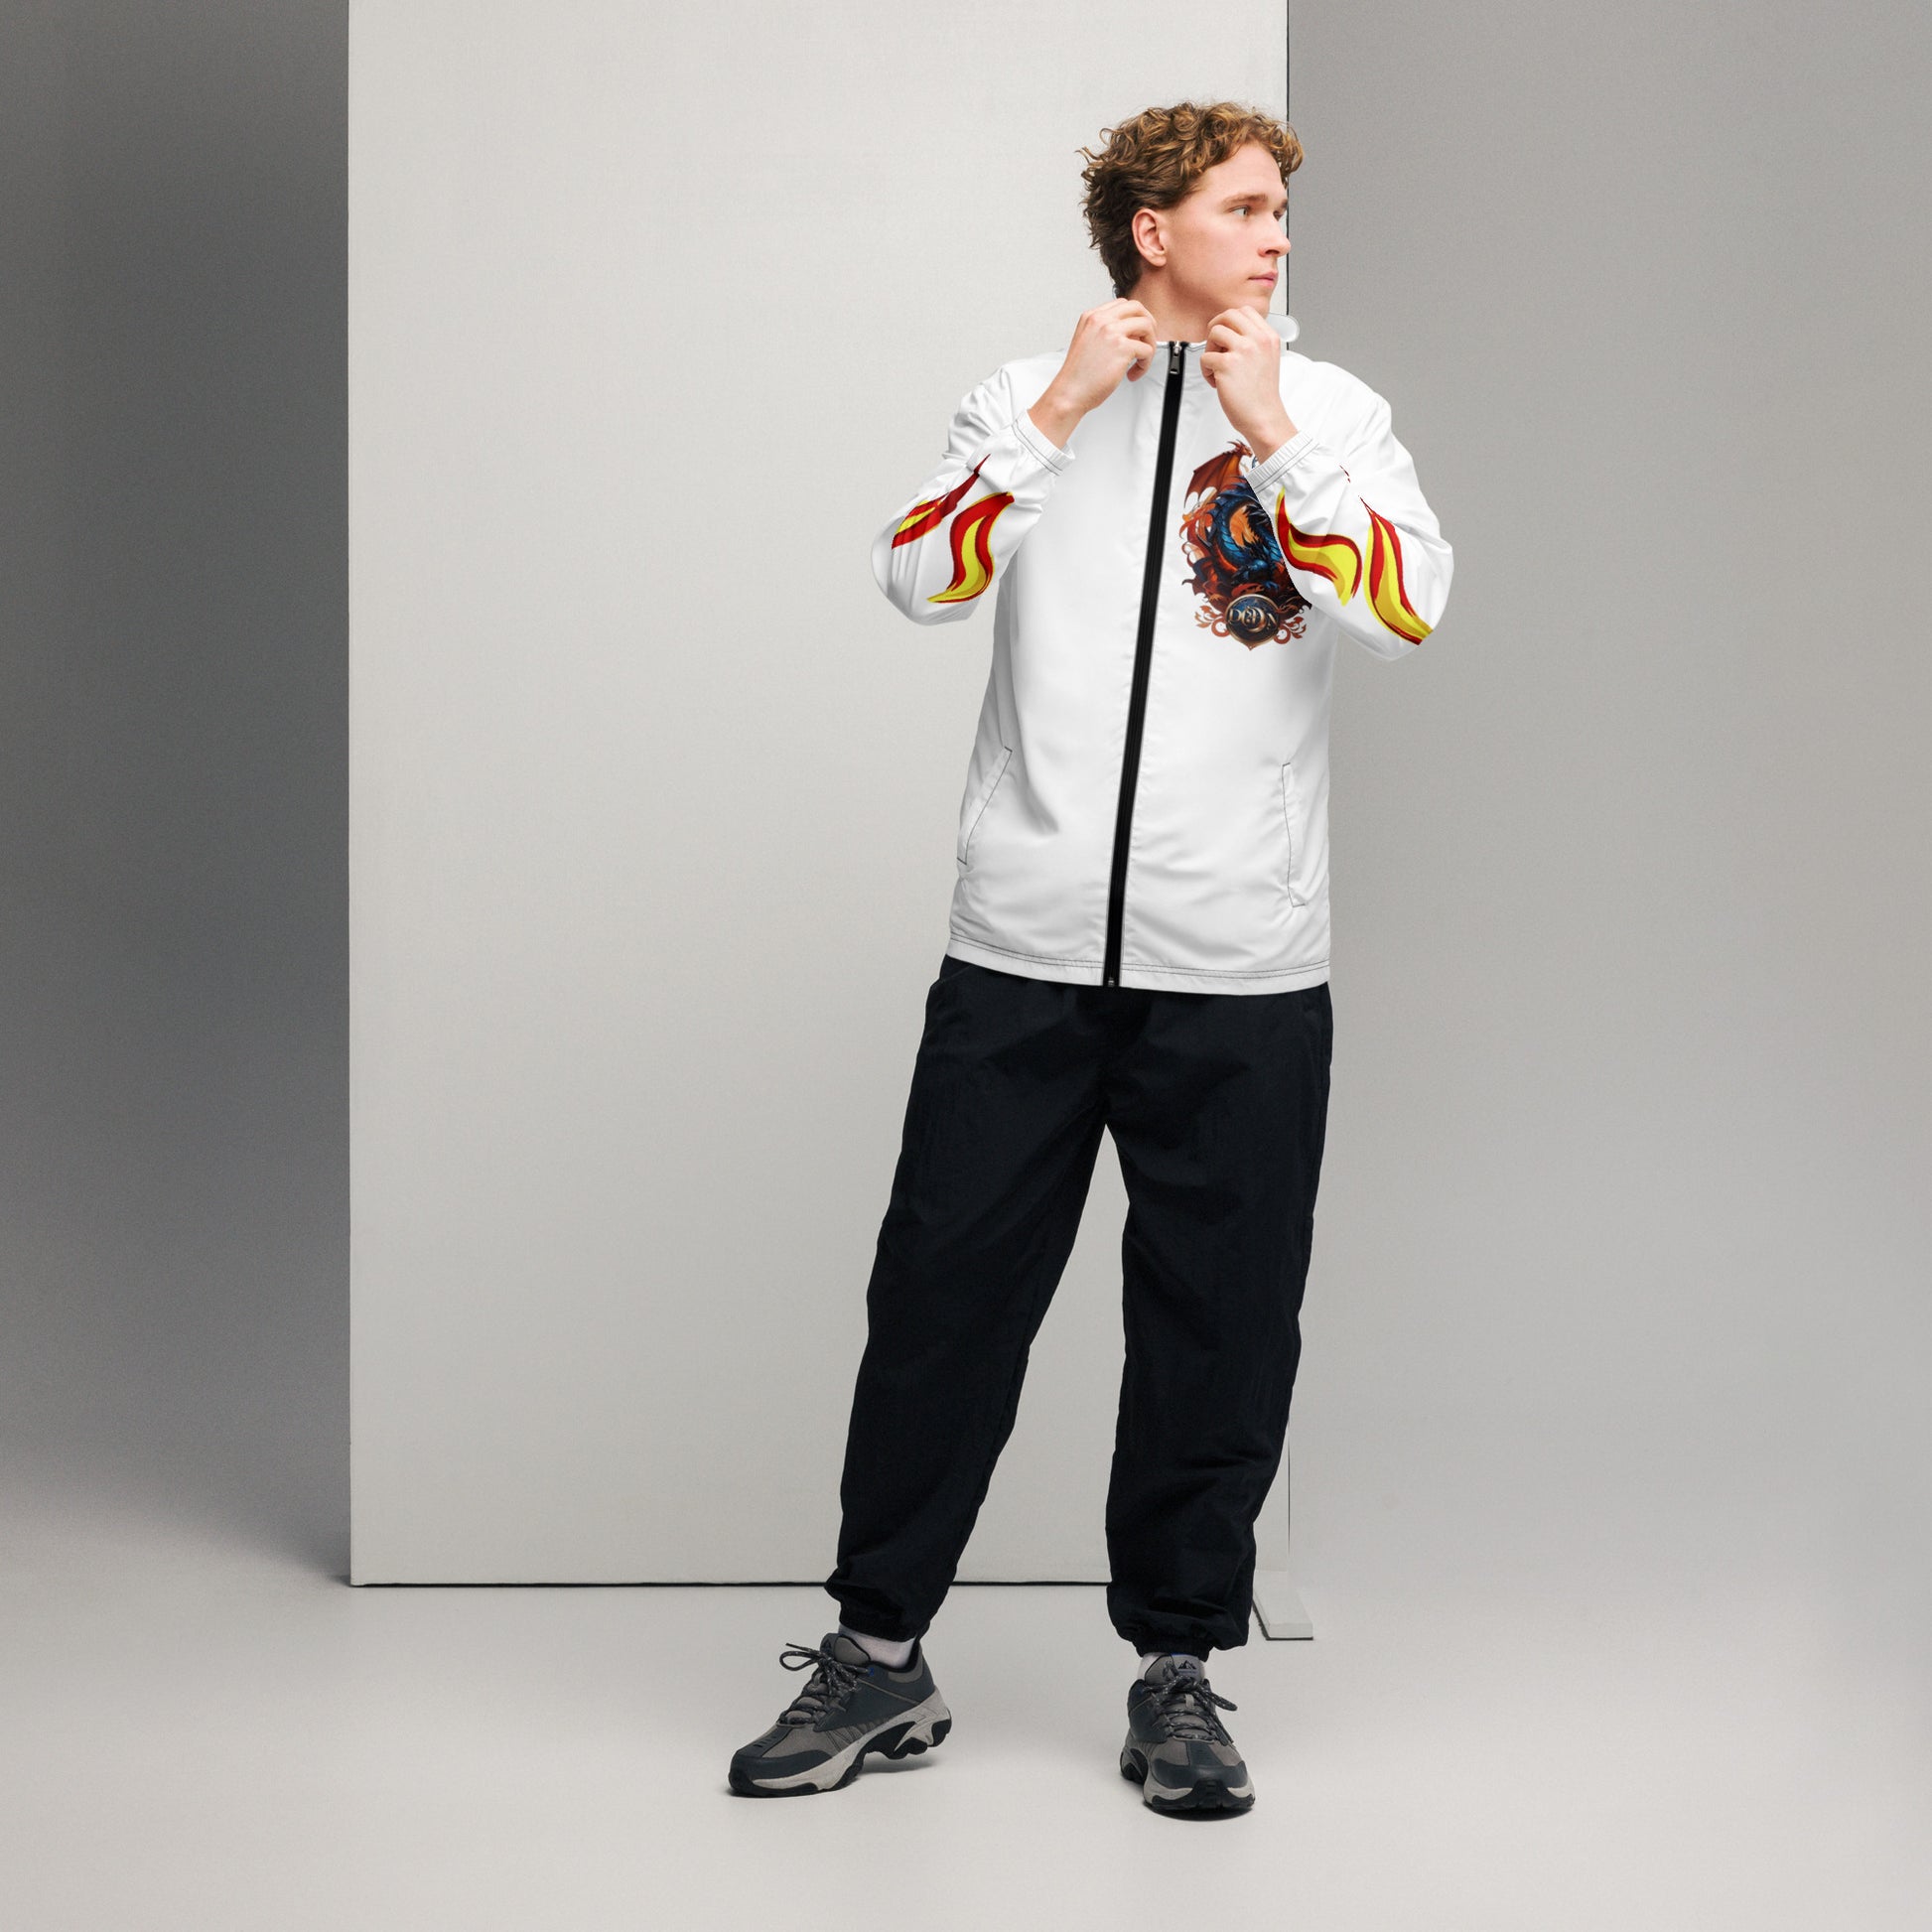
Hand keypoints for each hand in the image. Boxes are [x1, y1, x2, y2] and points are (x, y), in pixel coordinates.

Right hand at [1027, 300, 1156, 447]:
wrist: (1069, 393)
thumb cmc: (1078, 375)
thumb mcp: (1087, 342)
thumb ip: (1106, 332)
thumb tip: (1131, 333)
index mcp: (1092, 317)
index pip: (1122, 304)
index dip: (1135, 318)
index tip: (1137, 333)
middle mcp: (1101, 320)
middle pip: (1137, 308)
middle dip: (1148, 323)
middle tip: (1147, 341)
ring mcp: (1111, 332)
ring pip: (1147, 325)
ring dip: (1150, 343)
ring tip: (1141, 360)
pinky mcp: (1122, 348)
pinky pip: (1147, 350)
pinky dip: (1145, 364)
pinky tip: (1133, 374)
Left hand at [1200, 308, 1294, 461]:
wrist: (1264, 417)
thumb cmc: (1262, 395)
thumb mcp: (1268, 359)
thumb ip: (1254, 342)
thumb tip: (1230, 333)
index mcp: (1269, 337)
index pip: (1245, 311)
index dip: (1230, 320)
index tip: (1225, 334)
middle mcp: (1258, 340)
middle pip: (1228, 315)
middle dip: (1216, 328)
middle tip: (1215, 345)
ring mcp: (1243, 350)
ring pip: (1214, 332)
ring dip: (1210, 349)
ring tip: (1217, 367)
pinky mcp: (1227, 364)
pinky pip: (1205, 357)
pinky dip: (1206, 370)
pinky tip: (1216, 382)